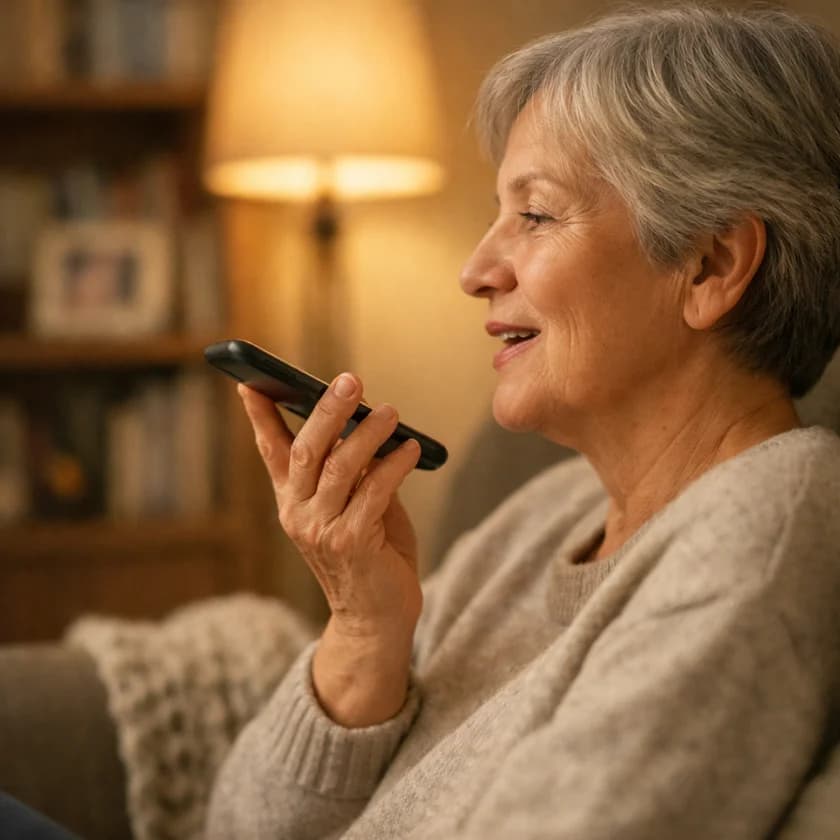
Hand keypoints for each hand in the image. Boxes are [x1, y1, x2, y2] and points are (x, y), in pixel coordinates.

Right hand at [238, 373, 422, 725]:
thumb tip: (366, 423)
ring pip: (341, 466)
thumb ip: (354, 472)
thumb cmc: (370, 555)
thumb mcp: (354, 506)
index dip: (261, 415)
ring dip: (368, 434)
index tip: (250, 382)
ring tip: (390, 412)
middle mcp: (298, 513)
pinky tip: (411, 448)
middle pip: (307, 450)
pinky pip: (376, 491)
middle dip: (326, 410)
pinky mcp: (352, 542)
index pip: (271, 451)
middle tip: (349, 380)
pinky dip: (395, 464)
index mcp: (292, 501)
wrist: (376, 618)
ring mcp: (321, 530)